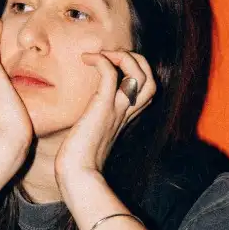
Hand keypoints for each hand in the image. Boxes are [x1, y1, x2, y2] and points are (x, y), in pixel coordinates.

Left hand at [55, 50, 155, 186]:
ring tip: (103, 55)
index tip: (112, 65)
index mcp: (125, 117)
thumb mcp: (92, 134)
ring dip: (124, 57)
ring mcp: (117, 110)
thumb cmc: (79, 159)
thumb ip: (96, 120)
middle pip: (151, 79)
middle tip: (111, 56)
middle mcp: (126, 112)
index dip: (136, 71)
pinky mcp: (103, 108)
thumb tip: (85, 115)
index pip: (146, 89)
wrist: (77, 174)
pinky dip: (103, 61)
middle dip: (137, 60)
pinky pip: (111, 75)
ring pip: (141, 74)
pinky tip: (88, 59)